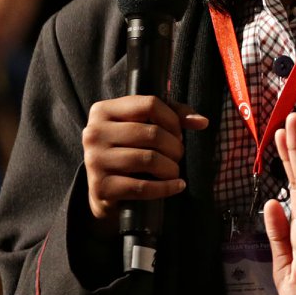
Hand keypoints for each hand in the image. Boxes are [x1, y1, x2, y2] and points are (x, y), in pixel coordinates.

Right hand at [82, 95, 207, 226]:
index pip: (149, 104)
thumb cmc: (129, 150)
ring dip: (171, 168)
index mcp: (102, 111)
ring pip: (149, 159)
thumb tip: (202, 121)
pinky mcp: (101, 187)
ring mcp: (94, 160)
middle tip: (177, 155)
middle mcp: (94, 133)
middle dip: (175, 147)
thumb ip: (174, 115)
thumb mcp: (145, 125)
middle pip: (152, 133)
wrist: (104, 190)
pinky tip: (177, 186)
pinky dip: (166, 188)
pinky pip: (143, 187)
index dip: (173, 120)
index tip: (178, 133)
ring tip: (174, 171)